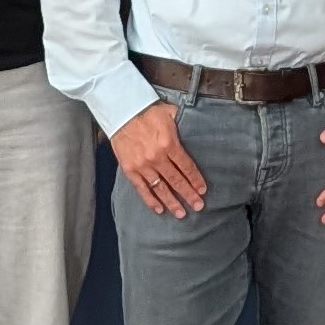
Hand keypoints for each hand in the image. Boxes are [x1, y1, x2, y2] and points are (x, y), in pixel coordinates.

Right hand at [110, 103, 207, 218]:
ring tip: (181, 213)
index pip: (186, 167)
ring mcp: (143, 166)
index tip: (202, 190)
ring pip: (161, 188)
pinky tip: (159, 209)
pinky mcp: (130, 169)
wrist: (121, 111)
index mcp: (169, 144)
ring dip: (172, 202)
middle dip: (189, 195)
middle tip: (198, 206)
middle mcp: (157, 158)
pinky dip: (150, 200)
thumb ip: (183, 122)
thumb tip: (197, 126)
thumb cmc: (146, 111)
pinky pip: (142, 189)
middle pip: (176, 181)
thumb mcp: (170, 112)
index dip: (196, 180)